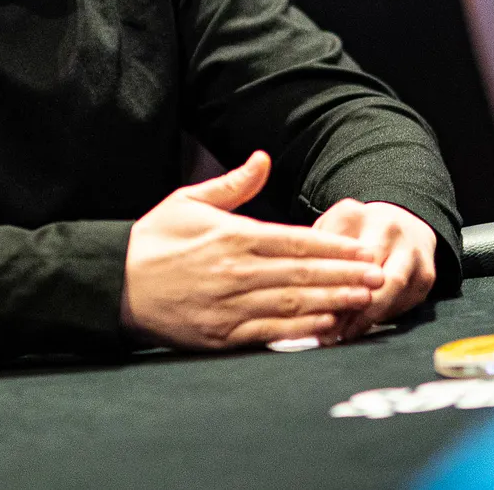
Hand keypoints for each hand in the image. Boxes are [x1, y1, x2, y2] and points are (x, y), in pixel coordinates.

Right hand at [120, 152, 385, 349]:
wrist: (114, 284)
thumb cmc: (153, 240)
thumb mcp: (189, 200)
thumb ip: (233, 184)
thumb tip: (263, 158)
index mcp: (232, 236)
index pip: (295, 241)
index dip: (334, 247)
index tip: (363, 249)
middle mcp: (236, 271)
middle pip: (302, 274)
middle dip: (345, 275)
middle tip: (379, 276)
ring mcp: (229, 305)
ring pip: (292, 304)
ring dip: (332, 301)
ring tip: (365, 300)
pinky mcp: (220, 335)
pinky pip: (270, 333)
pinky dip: (301, 330)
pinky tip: (327, 327)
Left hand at [311, 199, 437, 340]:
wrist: (404, 220)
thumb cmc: (357, 230)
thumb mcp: (329, 230)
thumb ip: (317, 254)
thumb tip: (303, 294)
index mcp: (355, 215)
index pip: (339, 254)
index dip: (328, 284)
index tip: (313, 309)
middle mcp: (389, 228)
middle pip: (369, 271)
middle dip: (350, 305)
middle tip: (330, 331)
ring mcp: (412, 251)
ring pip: (392, 289)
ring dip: (367, 317)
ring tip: (346, 334)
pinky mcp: (427, 274)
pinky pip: (404, 302)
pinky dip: (383, 316)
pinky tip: (365, 326)